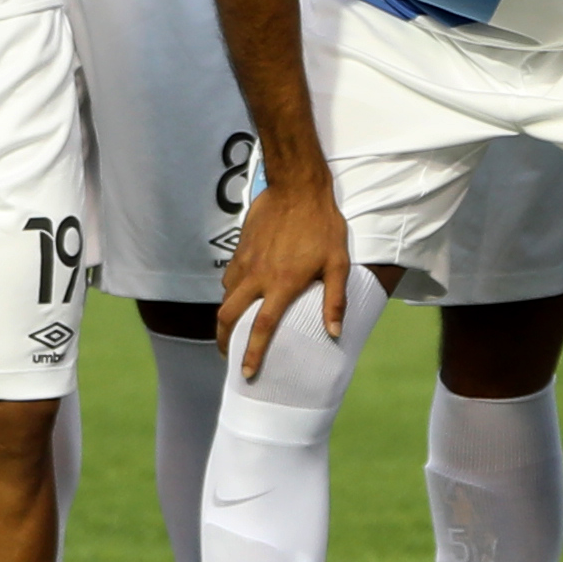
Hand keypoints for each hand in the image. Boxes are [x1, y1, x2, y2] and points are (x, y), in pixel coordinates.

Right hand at [216, 173, 355, 378]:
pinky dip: (229, 294)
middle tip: (228, 356)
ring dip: (226, 318)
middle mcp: (257, 277)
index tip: (246, 373)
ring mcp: (245, 263)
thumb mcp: (338, 262)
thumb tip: (335, 332)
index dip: (252, 353)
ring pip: (225, 298)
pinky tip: (240, 297)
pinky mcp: (239, 251)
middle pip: (228, 316)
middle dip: (224, 340)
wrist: (297, 187)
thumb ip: (335, 299)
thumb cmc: (322, 225)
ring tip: (233, 331)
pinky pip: (228, 280)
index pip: (262, 327)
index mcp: (282, 284)